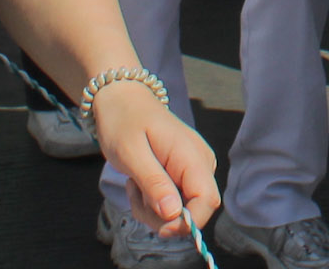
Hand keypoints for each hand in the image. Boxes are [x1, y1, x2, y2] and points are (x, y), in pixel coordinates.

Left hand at [89, 82, 217, 236]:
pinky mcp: (184, 175)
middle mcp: (200, 163)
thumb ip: (154, 183)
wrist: (121, 99)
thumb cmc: (123, 121)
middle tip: (135, 196)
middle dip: (163, 217)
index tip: (160, 229)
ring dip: (153, 210)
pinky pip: (174, 203)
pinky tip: (140, 184)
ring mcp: (193, 169)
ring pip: (181, 211)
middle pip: (194, 210)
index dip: (188, 222)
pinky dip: (154, 203)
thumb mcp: (131, 153)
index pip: (207, 200)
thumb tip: (175, 215)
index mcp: (192, 155)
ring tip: (134, 185)